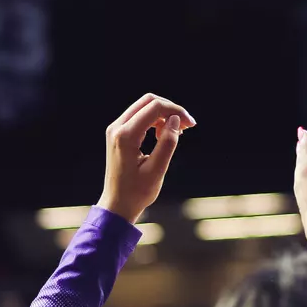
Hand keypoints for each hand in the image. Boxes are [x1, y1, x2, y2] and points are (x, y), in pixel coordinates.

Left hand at [97, 94, 194, 224]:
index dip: (176, 111)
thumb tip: (175, 120)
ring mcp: (115, 129)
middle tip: (188, 126)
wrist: (117, 204)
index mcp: (125, 136)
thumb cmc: (137, 192)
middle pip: (148, 101)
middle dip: (171, 109)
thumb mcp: (157, 170)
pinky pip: (139, 116)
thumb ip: (167, 143)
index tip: (191, 125)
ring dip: (164, 114)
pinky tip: (165, 134)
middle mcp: (116, 128)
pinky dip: (155, 120)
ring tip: (179, 132)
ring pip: (144, 107)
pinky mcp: (118, 133)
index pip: (154, 108)